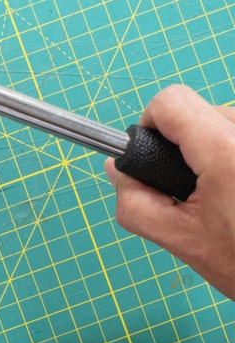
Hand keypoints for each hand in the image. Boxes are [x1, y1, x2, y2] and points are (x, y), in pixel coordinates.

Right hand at [105, 85, 234, 299]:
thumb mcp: (180, 240)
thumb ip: (135, 203)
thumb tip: (120, 171)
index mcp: (226, 152)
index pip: (170, 101)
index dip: (151, 124)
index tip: (155, 156)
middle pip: (200, 111)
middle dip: (185, 145)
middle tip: (196, 191)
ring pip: (225, 122)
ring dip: (213, 150)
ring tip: (226, 196)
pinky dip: (232, 154)